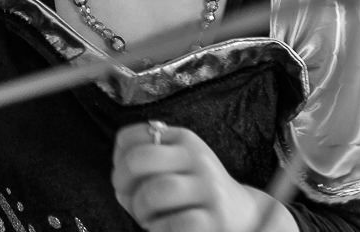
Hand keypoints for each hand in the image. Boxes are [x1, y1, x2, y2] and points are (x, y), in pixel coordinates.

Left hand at [111, 122, 291, 231]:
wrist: (241, 215)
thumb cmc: (194, 194)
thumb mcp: (174, 167)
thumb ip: (143, 166)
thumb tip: (120, 182)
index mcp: (183, 139)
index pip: (130, 137)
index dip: (118, 160)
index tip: (126, 177)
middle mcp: (198, 158)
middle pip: (139, 158)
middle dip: (122, 182)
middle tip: (129, 198)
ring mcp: (209, 188)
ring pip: (154, 192)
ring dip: (140, 210)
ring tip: (148, 218)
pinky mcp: (214, 220)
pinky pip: (172, 224)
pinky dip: (157, 230)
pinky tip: (163, 229)